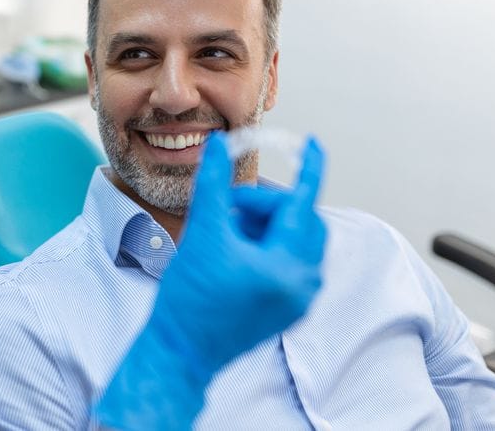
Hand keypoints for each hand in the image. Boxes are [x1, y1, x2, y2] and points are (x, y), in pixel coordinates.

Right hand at [94, 131, 325, 429]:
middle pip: (301, 222)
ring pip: (293, 240)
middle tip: (231, 207)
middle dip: (267, 205)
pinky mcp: (286, 309)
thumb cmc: (189, 300)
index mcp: (288, 268)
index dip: (310, 168)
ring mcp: (297, 300)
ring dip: (264, 225)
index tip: (314, 143)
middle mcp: (302, 285)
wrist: (179, 352)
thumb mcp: (202, 234)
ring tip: (226, 230)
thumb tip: (219, 145)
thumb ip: (215, 185)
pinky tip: (232, 249)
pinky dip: (265, 244)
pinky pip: (288, 261)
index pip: (304, 204)